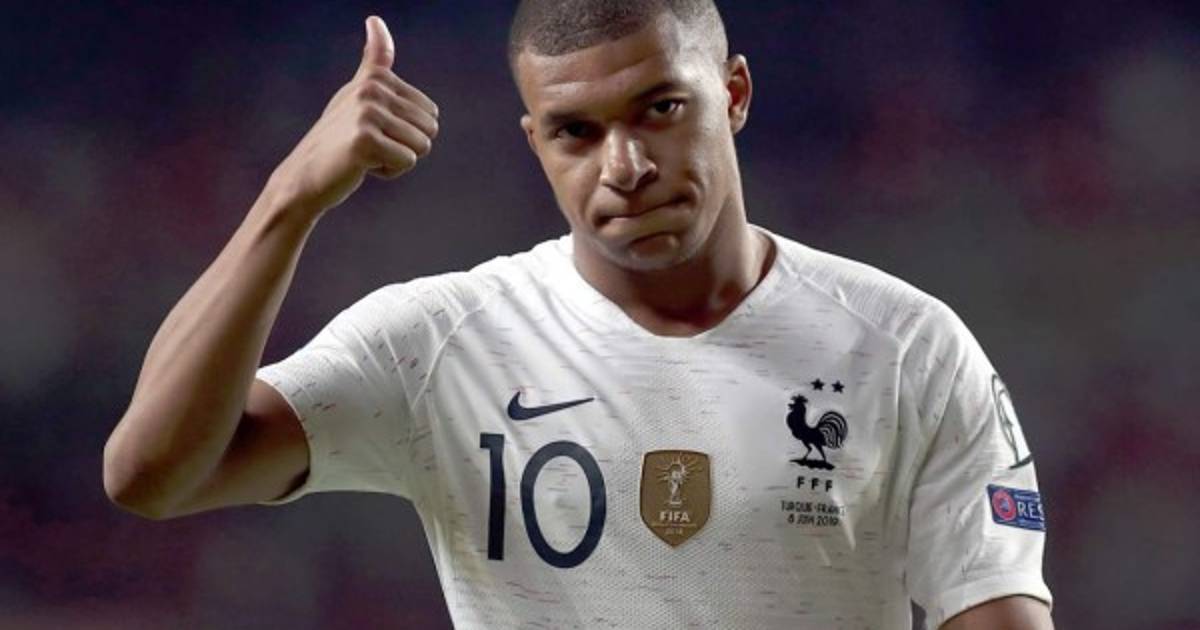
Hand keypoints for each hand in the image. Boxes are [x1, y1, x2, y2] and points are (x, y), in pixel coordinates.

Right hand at [269, 16, 439, 216]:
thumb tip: (375, 18)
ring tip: (366, 154)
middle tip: (371, 145)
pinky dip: (389, 172)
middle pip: (429, 130)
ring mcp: (368, 113)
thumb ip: (373, 61)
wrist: (305, 175)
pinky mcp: (365, 141)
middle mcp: (372, 90)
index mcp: (376, 78)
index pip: (430, 112)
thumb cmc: (337, 137)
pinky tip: (362, 165)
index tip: (376, 130)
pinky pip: (407, 162)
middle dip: (405, 146)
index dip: (408, 131)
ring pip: (421, 147)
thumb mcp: (355, 92)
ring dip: (397, 159)